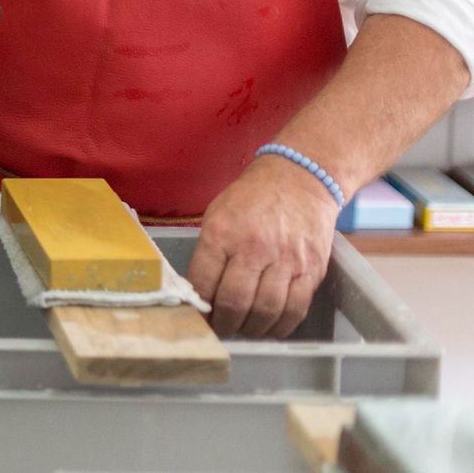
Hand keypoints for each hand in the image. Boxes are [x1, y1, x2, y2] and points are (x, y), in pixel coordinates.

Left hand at [187, 154, 338, 337]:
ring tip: (243, 330)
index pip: (203, 280)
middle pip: (235, 301)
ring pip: (266, 310)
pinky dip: (280, 326)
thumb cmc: (252, 197)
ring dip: (251, 328)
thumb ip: (209, 251)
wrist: (300, 179)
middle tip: (220, 329)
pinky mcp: (312, 270)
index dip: (199, 306)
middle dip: (224, 323)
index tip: (197, 317)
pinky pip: (296, 309)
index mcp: (222, 233)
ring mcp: (286, 261)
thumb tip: (199, 289)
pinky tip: (269, 328)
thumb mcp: (217, 213)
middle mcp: (254, 248)